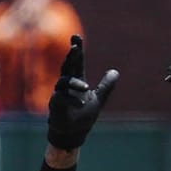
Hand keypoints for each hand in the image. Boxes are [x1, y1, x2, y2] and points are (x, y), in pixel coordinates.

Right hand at [46, 35, 118, 150]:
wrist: (74, 134)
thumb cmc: (83, 116)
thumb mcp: (98, 99)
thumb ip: (106, 85)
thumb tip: (115, 71)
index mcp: (77, 81)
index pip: (76, 62)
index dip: (77, 50)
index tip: (76, 37)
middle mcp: (67, 85)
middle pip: (68, 66)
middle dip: (71, 56)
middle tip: (75, 47)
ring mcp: (59, 94)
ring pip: (64, 82)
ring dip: (74, 83)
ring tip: (86, 87)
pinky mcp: (55, 105)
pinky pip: (61, 98)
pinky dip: (72, 100)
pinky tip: (81, 104)